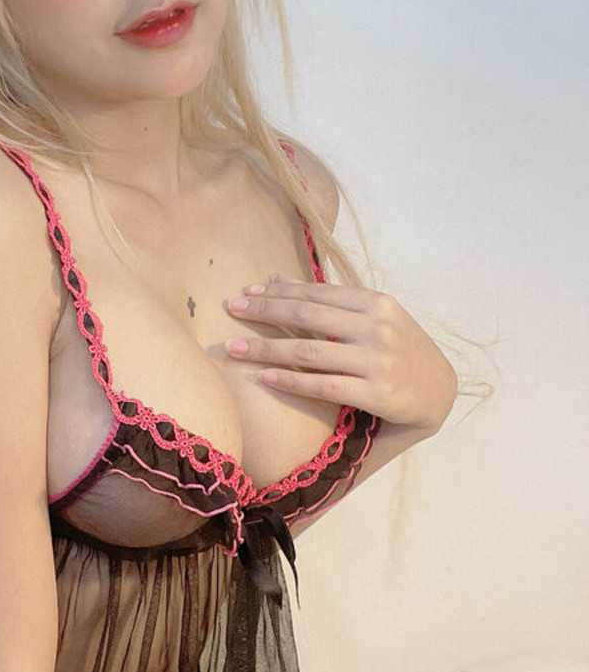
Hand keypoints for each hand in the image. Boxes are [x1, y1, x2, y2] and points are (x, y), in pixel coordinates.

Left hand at [224, 274, 456, 435]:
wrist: (440, 393)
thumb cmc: (400, 351)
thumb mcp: (373, 317)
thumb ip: (329, 301)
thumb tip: (275, 279)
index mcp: (377, 302)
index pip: (317, 292)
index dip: (279, 291)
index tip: (247, 291)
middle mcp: (377, 327)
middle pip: (307, 314)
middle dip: (265, 310)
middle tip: (231, 309)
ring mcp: (377, 360)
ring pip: (309, 350)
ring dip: (266, 347)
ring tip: (234, 347)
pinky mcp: (376, 393)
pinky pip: (322, 385)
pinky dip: (290, 379)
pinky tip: (265, 376)